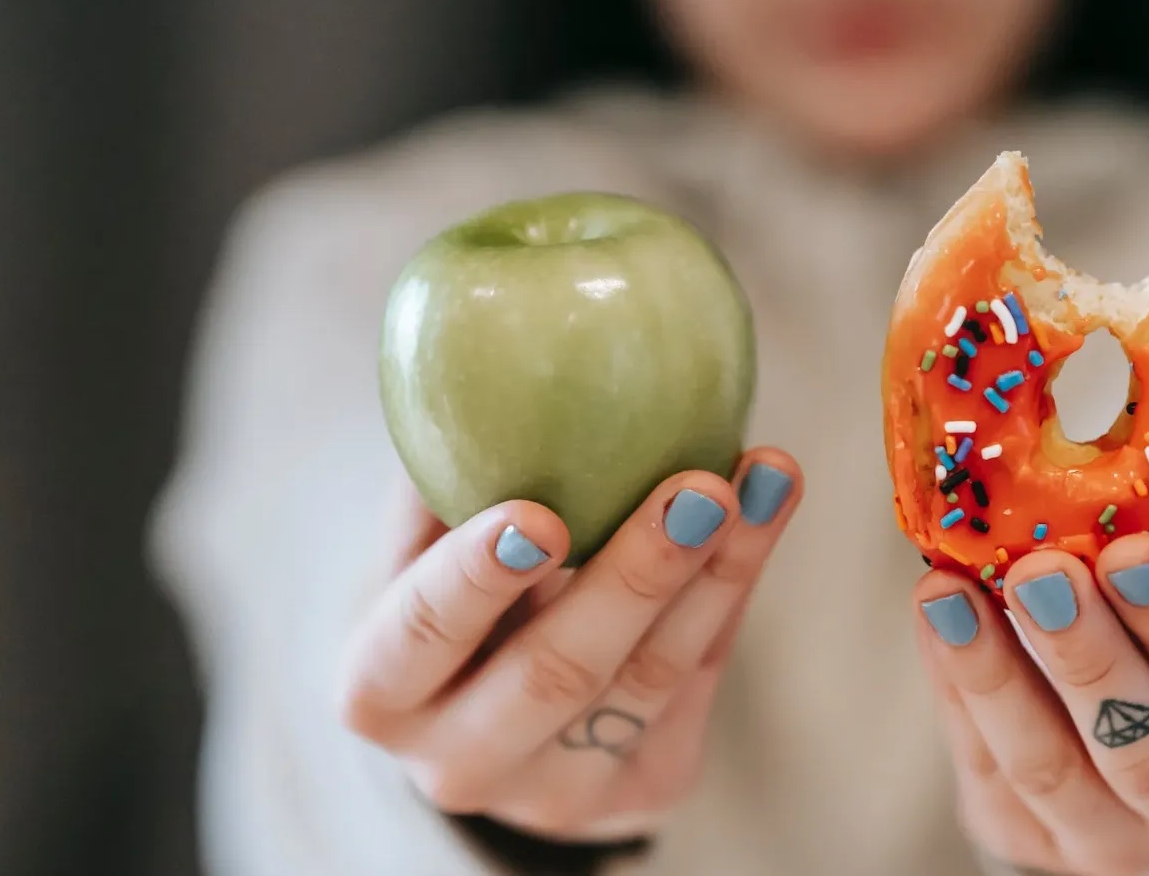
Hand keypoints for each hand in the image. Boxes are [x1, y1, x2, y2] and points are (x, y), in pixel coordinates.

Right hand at [338, 449, 801, 841]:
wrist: (499, 726)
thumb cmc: (452, 601)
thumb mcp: (419, 552)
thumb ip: (441, 480)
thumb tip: (479, 354)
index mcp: (381, 693)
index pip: (421, 637)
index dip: (475, 578)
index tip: (537, 514)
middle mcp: (460, 762)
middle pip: (556, 672)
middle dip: (636, 576)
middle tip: (698, 487)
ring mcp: (557, 793)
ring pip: (649, 679)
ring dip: (718, 570)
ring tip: (764, 478)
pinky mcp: (645, 789)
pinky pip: (699, 680)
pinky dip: (734, 587)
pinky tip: (766, 509)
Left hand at [914, 535, 1148, 875]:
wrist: (1127, 725)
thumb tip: (1082, 461)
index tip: (1132, 552)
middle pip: (1147, 751)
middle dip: (1088, 657)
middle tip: (1040, 571)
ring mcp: (1115, 840)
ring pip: (1050, 771)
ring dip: (994, 675)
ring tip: (952, 592)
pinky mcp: (1029, 844)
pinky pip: (985, 769)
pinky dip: (954, 686)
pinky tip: (937, 616)